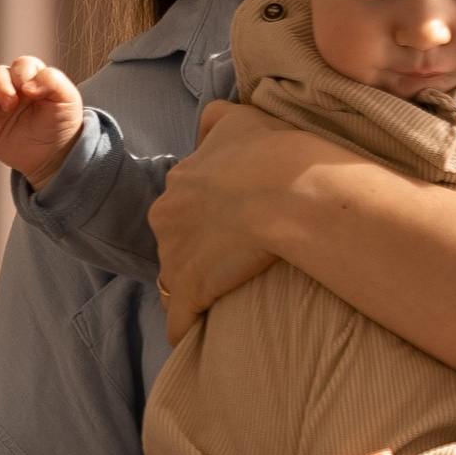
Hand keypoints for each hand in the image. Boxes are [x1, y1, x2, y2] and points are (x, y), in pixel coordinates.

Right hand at [0, 55, 85, 183]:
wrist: (57, 155)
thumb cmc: (63, 121)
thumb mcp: (68, 98)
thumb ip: (53, 81)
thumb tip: (27, 86)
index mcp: (30, 79)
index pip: (20, 66)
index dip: (22, 74)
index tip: (30, 92)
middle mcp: (10, 91)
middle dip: (0, 86)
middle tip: (11, 104)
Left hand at [149, 98, 307, 328]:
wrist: (288, 188)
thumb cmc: (272, 151)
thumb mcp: (240, 116)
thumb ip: (216, 118)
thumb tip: (206, 128)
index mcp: (180, 182)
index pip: (182, 205)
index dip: (204, 215)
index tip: (228, 224)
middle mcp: (167, 217)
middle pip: (174, 241)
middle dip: (194, 251)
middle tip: (230, 258)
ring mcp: (175, 256)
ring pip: (174, 279)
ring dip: (193, 288)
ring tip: (222, 297)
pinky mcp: (190, 291)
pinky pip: (180, 321)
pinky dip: (188, 329)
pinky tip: (199, 337)